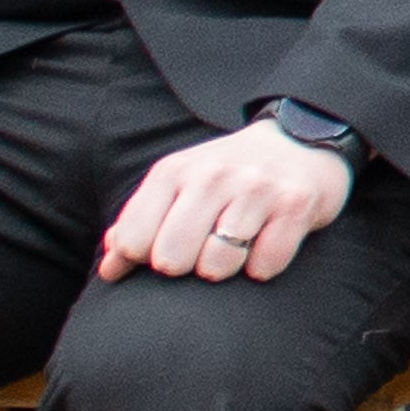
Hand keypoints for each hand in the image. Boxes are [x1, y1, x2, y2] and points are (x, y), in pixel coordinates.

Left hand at [99, 120, 352, 285]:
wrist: (301, 140)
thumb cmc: (227, 176)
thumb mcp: (176, 187)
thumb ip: (136, 225)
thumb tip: (108, 271)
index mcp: (173, 171)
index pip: (134, 242)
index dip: (144, 261)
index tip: (164, 250)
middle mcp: (212, 175)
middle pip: (172, 259)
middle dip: (186, 267)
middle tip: (202, 253)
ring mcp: (256, 188)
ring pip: (218, 265)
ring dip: (226, 268)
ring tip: (235, 248)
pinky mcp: (295, 204)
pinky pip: (265, 265)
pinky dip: (263, 267)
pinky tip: (265, 245)